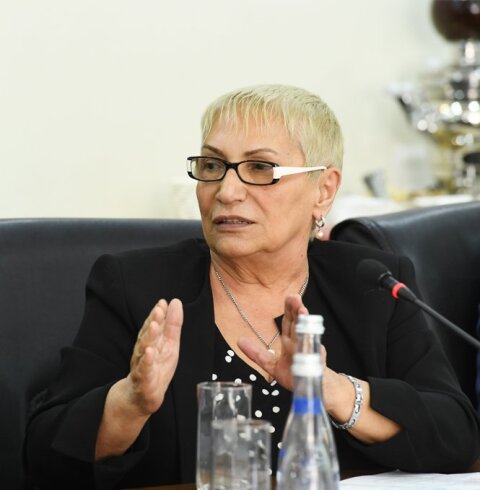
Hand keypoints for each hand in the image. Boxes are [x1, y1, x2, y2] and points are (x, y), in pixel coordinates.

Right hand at [125, 298, 183, 415]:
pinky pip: (143, 371)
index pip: (153, 325)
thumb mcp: (169, 344)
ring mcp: (142, 365)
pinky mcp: (143, 381)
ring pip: (143, 350)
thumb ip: (172, 324)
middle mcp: (143, 351)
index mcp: (151, 342)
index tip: (162, 303)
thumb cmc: (156, 367)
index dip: (157, 314)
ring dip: (148, 338)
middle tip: (158, 310)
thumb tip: (175, 302)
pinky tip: (149, 352)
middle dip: (152, 322)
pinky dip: (146, 361)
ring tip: (154, 326)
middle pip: (147, 334)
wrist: (141, 397)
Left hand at [237, 294, 307, 390]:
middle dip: (297, 311)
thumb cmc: (294, 374)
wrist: (312, 388)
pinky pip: (314, 358)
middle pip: (299, 324)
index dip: (289, 309)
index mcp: (290, 341)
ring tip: (303, 312)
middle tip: (295, 298)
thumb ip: (256, 353)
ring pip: (307, 337)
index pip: (289, 321)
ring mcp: (309, 353)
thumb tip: (239, 340)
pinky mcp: (316, 366)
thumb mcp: (271, 364)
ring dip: (306, 325)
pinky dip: (314, 350)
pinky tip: (312, 340)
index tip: (289, 297)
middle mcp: (300, 343)